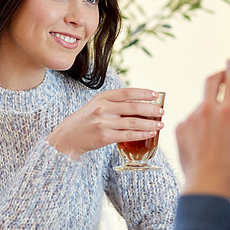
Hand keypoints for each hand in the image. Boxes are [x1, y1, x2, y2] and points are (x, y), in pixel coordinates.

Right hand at [47, 88, 163, 158]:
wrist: (68, 136)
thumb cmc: (86, 120)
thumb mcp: (97, 105)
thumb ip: (114, 102)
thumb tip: (139, 102)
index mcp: (102, 97)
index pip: (127, 92)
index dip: (143, 93)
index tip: (155, 94)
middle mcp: (103, 108)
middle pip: (133, 107)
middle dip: (150, 109)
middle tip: (162, 111)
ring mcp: (103, 123)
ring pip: (132, 122)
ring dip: (150, 123)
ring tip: (160, 124)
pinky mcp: (104, 137)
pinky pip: (128, 135)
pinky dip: (141, 134)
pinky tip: (151, 133)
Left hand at [177, 61, 229, 197]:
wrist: (207, 183)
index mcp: (229, 111)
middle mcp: (208, 110)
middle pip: (210, 82)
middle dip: (217, 76)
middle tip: (222, 78)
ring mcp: (191, 118)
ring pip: (202, 106)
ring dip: (210, 111)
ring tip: (217, 133)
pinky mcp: (180, 128)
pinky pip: (191, 120)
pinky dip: (199, 125)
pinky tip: (205, 142)